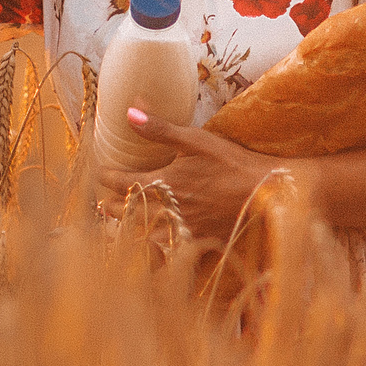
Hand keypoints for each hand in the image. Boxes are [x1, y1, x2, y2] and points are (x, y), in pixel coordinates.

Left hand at [95, 107, 309, 238]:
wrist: (265, 191)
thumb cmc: (230, 162)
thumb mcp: (194, 139)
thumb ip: (159, 129)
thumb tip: (129, 111)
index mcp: (160, 183)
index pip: (119, 182)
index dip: (106, 176)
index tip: (100, 171)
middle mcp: (165, 210)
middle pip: (125, 212)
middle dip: (109, 206)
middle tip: (100, 202)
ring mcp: (181, 230)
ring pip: (140, 237)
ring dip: (124, 232)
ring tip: (113, 230)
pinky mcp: (198, 242)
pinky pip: (168, 254)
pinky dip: (153, 253)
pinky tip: (150, 251)